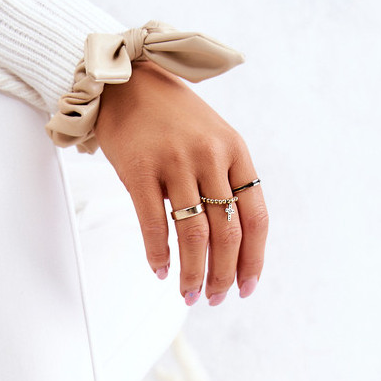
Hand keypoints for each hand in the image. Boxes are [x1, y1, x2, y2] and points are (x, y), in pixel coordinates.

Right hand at [92, 61, 266, 303]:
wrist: (125, 81)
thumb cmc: (171, 118)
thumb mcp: (212, 139)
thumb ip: (226, 180)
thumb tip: (233, 244)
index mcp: (235, 151)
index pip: (255, 217)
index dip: (254, 259)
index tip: (246, 288)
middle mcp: (209, 156)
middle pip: (226, 233)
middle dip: (223, 275)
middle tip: (214, 299)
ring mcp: (174, 162)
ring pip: (193, 234)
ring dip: (193, 273)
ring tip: (189, 295)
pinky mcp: (138, 170)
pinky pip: (153, 224)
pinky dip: (158, 254)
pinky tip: (160, 272)